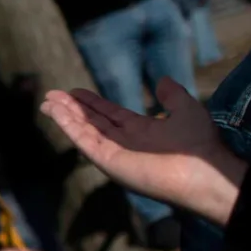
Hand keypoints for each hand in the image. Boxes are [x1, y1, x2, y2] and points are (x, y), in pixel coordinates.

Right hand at [41, 80, 248, 226]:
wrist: (203, 170)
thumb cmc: (199, 144)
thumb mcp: (186, 109)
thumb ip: (172, 95)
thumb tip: (163, 80)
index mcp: (141, 130)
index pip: (109, 114)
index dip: (91, 102)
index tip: (74, 92)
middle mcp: (124, 142)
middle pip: (91, 122)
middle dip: (71, 108)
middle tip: (51, 95)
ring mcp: (114, 152)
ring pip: (83, 130)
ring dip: (64, 116)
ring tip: (47, 102)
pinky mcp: (108, 161)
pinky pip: (84, 141)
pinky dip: (68, 127)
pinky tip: (56, 113)